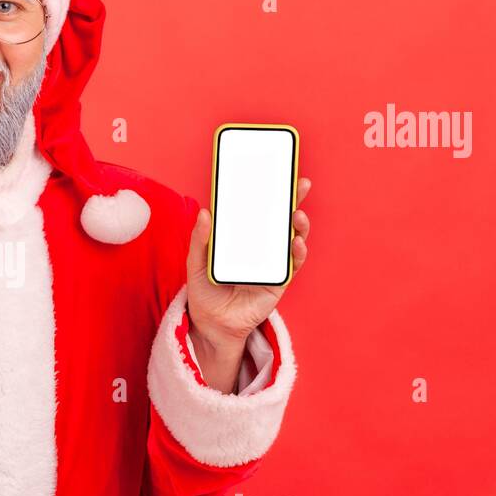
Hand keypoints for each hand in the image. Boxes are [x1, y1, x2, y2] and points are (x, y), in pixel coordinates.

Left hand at [185, 177, 311, 347]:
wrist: (211, 325)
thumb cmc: (204, 292)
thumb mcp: (196, 264)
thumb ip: (200, 240)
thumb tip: (205, 212)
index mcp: (241, 237)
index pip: (257, 209)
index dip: (268, 191)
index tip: (275, 171)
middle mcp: (260, 247)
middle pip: (280, 218)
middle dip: (293, 199)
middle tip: (300, 184)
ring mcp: (272, 263)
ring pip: (291, 238)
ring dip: (298, 225)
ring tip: (297, 214)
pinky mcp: (278, 282)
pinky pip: (292, 265)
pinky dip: (296, 253)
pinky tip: (295, 243)